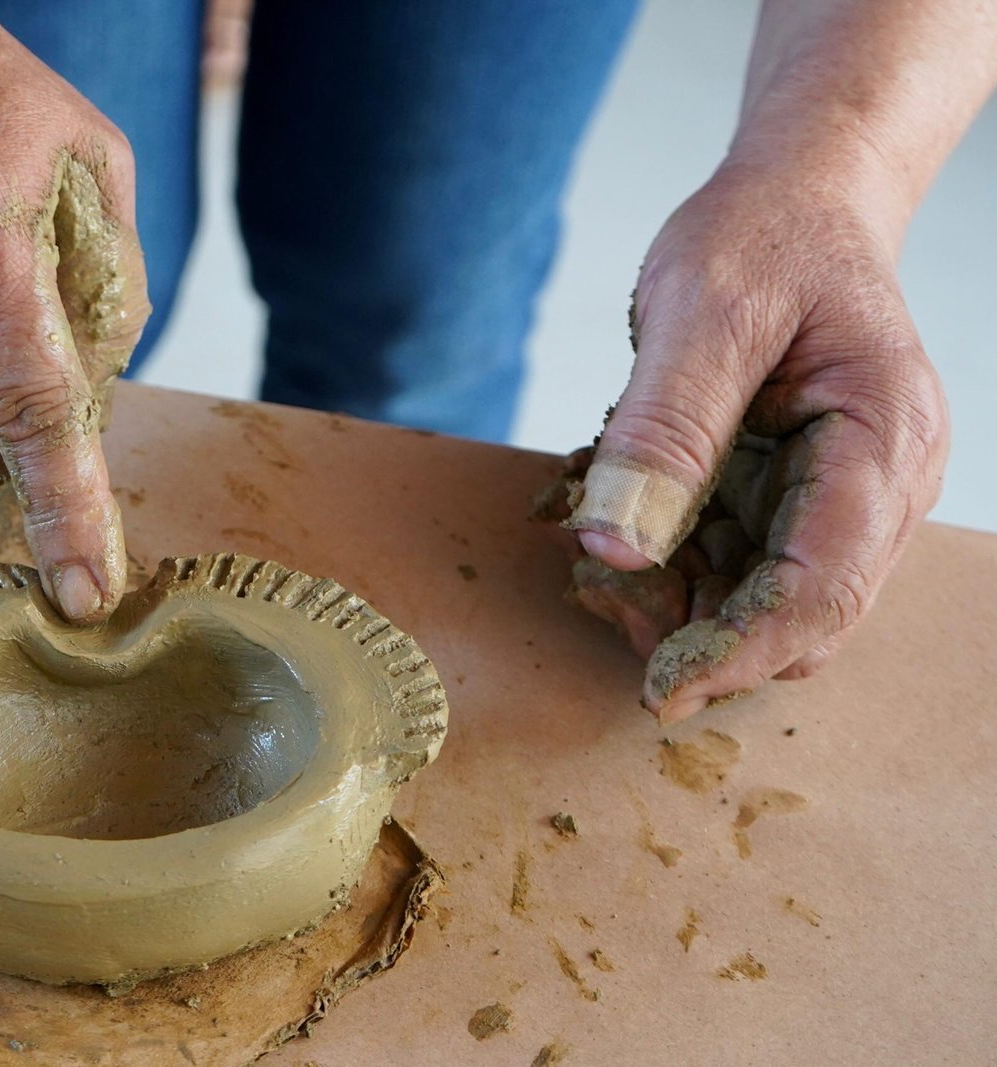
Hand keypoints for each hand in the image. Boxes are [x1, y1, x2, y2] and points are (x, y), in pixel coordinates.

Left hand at [563, 162, 946, 721]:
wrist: (792, 203)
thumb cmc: (761, 239)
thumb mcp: (701, 313)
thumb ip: (663, 429)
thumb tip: (619, 547)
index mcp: (881, 443)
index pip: (823, 590)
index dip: (739, 651)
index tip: (657, 688)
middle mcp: (877, 488)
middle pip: (800, 618)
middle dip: (701, 633)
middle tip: (602, 592)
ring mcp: (838, 498)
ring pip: (762, 605)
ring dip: (679, 607)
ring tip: (598, 560)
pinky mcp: (791, 497)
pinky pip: (735, 567)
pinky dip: (675, 571)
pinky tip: (618, 533)